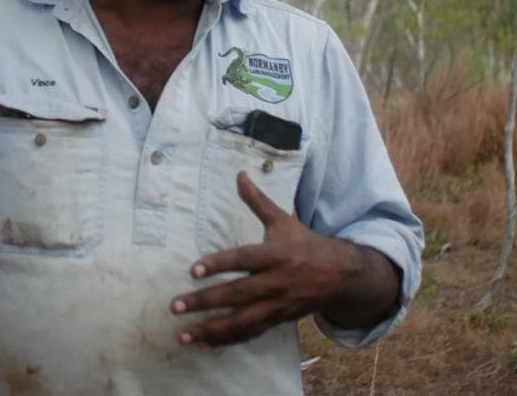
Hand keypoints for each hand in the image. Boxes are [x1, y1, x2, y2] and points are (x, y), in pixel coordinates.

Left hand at [169, 171, 397, 346]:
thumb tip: (239, 174)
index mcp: (275, 255)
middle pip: (236, 294)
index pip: (242, 260)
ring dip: (210, 330)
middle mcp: (275, 282)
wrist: (340, 276)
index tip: (193, 269)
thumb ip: (258, 201)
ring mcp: (276, 305)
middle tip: (175, 305)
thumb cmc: (305, 244)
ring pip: (240, 322)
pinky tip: (202, 342)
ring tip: (182, 334)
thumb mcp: (283, 220)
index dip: (218, 264)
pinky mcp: (276, 321)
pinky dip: (225, 340)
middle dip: (204, 301)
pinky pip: (248, 334)